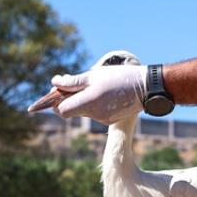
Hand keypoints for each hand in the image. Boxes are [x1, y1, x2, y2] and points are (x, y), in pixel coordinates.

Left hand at [27, 50, 145, 124]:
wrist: (146, 88)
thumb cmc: (120, 77)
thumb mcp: (94, 75)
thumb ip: (73, 82)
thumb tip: (54, 83)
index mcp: (89, 101)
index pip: (62, 110)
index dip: (54, 103)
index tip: (51, 96)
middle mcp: (94, 114)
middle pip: (70, 111)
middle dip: (65, 100)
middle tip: (66, 85)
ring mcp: (102, 119)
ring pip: (82, 111)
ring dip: (80, 100)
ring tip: (92, 86)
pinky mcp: (109, 121)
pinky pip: (93, 112)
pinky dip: (92, 104)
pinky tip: (103, 94)